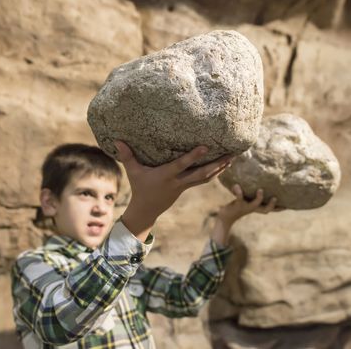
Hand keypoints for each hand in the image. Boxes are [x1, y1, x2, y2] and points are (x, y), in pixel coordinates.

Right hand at [116, 141, 232, 239]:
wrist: (147, 209)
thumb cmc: (140, 187)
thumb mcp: (133, 172)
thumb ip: (127, 156)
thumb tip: (117, 139)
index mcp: (166, 176)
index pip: (182, 164)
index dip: (193, 156)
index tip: (206, 147)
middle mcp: (178, 181)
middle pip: (201, 173)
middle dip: (216, 164)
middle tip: (231, 154)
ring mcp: (184, 186)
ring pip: (206, 177)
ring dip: (220, 168)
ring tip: (233, 158)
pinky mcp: (187, 187)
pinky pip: (204, 179)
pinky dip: (215, 173)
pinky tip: (224, 165)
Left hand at [210, 185, 277, 245]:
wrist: (225, 216)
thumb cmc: (237, 207)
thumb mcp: (246, 201)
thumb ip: (252, 195)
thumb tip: (259, 182)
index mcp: (256, 208)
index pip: (270, 209)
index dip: (279, 208)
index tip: (288, 205)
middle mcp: (252, 208)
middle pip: (265, 210)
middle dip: (271, 205)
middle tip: (276, 198)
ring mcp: (245, 207)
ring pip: (254, 205)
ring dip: (258, 198)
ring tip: (260, 190)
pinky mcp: (237, 204)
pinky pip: (238, 198)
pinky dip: (238, 191)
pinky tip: (236, 185)